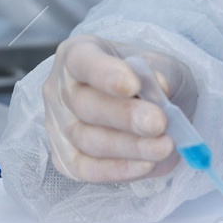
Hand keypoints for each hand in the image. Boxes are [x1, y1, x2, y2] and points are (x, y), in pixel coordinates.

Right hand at [42, 35, 195, 182]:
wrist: (149, 107)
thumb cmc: (148, 80)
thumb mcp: (161, 65)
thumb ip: (160, 73)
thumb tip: (159, 87)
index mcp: (78, 53)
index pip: (82, 60)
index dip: (106, 73)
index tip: (134, 85)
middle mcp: (60, 88)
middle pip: (84, 105)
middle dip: (125, 116)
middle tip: (158, 123)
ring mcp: (58, 125)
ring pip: (87, 140)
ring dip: (129, 146)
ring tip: (164, 146)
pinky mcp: (65, 158)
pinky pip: (87, 169)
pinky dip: (118, 169)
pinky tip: (146, 164)